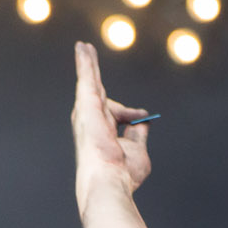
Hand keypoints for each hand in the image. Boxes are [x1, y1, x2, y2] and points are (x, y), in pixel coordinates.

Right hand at [72, 42, 151, 194]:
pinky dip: (84, 63)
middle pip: (97, 96)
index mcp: (102, 135)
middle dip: (95, 78)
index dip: (132, 114)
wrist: (110, 180)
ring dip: (86, 64)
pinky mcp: (86, 103)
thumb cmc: (122, 173)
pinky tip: (82, 48)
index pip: (117, 116)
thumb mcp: (138, 151)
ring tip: (83, 47)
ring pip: (89, 82)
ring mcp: (87, 113)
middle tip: (92, 60)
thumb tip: (144, 122)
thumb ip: (139, 135)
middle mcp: (91, 123)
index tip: (144, 116)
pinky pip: (86, 77)